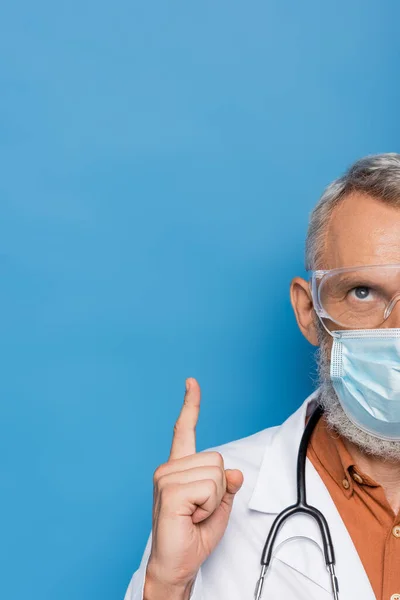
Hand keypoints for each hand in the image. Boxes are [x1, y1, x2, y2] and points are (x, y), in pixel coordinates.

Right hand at [144, 378, 243, 596]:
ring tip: (194, 515)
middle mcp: (169, 468)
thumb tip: (236, 473)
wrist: (175, 567)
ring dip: (213, 500)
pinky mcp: (170, 490)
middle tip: (199, 510)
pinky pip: (209, 487)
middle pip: (217, 459)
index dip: (190, 405)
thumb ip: (226, 487)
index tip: (191, 382)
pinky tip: (190, 517)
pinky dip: (209, 506)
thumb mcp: (218, 509)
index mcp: (179, 468)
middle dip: (219, 489)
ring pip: (216, 474)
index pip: (184, 430)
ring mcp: (166, 477)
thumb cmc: (193, 537)